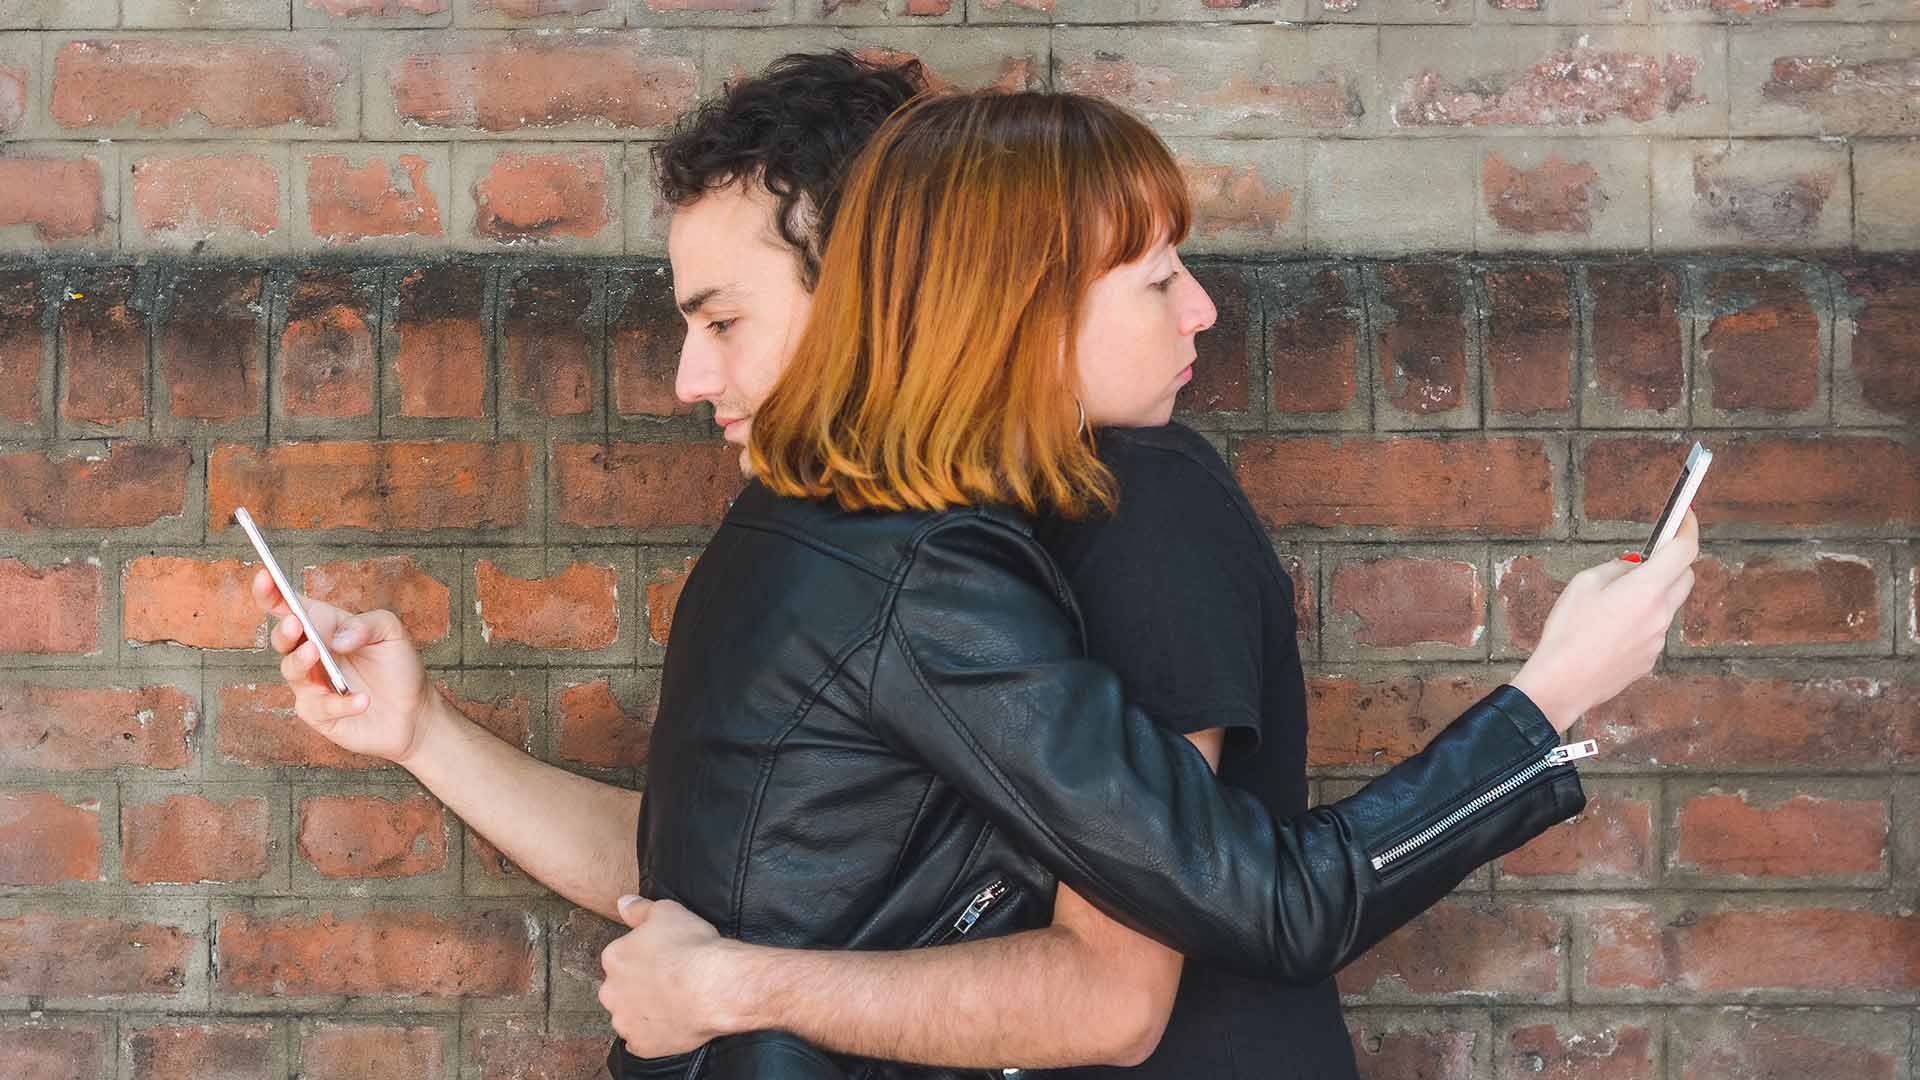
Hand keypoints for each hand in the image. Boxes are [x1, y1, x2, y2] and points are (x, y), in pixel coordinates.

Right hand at [250, 567, 435, 765]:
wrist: (415, 712)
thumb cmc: (398, 667)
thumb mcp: (392, 633)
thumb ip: (367, 624)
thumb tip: (339, 637)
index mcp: (324, 627)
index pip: (290, 607)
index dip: (272, 592)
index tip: (264, 575)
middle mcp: (311, 654)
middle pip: (283, 639)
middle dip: (285, 630)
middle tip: (297, 624)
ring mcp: (311, 685)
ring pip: (292, 671)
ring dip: (302, 661)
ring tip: (318, 654)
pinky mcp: (319, 714)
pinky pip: (321, 707)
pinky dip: (342, 702)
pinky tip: (362, 699)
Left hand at [599, 896, 739, 1057]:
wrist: (714, 986)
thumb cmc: (692, 947)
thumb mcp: (667, 911)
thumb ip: (638, 908)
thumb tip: (622, 902)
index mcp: (614, 958)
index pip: (621, 958)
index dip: (645, 959)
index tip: (664, 960)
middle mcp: (611, 991)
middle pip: (620, 989)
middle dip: (639, 986)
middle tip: (669, 981)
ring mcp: (625, 1021)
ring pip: (629, 1016)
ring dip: (644, 1011)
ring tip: (673, 1003)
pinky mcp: (641, 1045)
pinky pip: (641, 1041)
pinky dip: (653, 1035)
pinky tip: (672, 1023)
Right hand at [1511, 508, 1699, 732]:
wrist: (1563, 683)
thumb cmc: (1568, 632)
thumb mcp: (1583, 584)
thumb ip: (1616, 569)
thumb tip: (1633, 566)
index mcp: (1646, 589)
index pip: (1684, 550)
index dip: (1688, 528)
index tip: (1684, 517)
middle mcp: (1661, 613)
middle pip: (1685, 577)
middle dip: (1671, 563)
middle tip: (1644, 560)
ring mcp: (1659, 639)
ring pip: (1668, 605)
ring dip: (1652, 594)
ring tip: (1612, 603)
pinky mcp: (1650, 658)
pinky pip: (1654, 629)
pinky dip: (1641, 620)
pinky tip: (1609, 630)